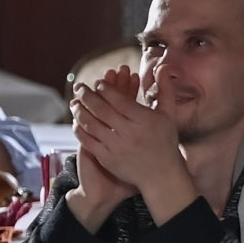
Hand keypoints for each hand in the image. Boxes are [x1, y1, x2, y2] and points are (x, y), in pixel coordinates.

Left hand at [73, 74, 187, 214]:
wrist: (161, 176)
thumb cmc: (165, 142)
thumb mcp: (169, 115)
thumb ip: (165, 88)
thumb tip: (163, 66)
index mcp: (142, 119)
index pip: (117, 98)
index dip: (105, 88)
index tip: (99, 83)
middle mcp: (128, 132)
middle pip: (100, 109)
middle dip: (86, 95)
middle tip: (79, 87)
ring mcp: (116, 147)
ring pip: (90, 124)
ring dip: (79, 111)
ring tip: (74, 102)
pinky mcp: (107, 159)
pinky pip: (88, 141)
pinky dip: (79, 130)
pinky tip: (77, 122)